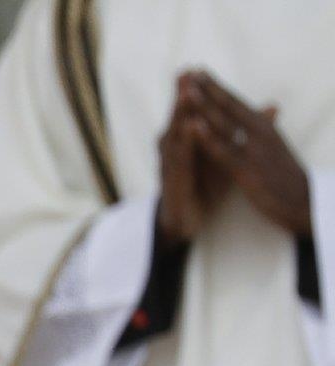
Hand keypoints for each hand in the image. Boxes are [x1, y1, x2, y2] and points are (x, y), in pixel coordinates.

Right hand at [158, 83, 227, 241]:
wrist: (185, 220)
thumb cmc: (203, 185)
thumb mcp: (224, 155)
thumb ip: (241, 131)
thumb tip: (272, 108)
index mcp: (186, 141)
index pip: (189, 112)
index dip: (192, 91)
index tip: (197, 68)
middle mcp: (174, 149)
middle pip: (178, 117)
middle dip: (180, 95)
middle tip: (185, 72)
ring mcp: (171, 165)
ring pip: (175, 135)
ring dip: (179, 115)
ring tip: (184, 94)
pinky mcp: (173, 182)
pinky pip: (179, 160)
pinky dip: (183, 144)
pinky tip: (187, 130)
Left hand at [183, 70, 311, 235]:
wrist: (304, 202)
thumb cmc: (286, 176)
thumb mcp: (276, 146)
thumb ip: (266, 127)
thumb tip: (265, 109)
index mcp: (264, 127)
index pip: (236, 102)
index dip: (217, 87)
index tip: (198, 71)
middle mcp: (260, 132)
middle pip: (229, 107)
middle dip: (207, 89)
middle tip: (187, 71)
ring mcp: (253, 150)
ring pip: (224, 125)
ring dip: (204, 107)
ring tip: (185, 91)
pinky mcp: (248, 170)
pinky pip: (224, 151)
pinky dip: (208, 138)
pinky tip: (193, 126)